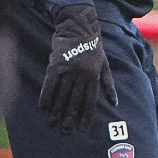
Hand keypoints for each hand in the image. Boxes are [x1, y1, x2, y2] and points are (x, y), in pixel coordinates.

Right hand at [39, 3, 117, 133]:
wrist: (78, 26)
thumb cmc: (93, 47)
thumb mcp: (105, 64)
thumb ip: (108, 84)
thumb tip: (115, 102)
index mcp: (94, 75)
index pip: (91, 100)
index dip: (87, 115)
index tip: (83, 129)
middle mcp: (82, 74)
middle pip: (75, 100)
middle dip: (70, 117)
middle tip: (65, 131)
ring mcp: (67, 70)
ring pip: (62, 94)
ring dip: (57, 110)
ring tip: (53, 123)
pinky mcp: (54, 65)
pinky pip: (49, 84)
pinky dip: (46, 96)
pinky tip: (43, 108)